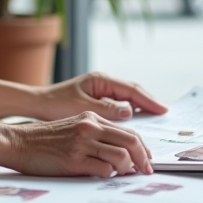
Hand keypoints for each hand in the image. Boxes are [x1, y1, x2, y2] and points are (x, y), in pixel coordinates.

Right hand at [0, 114, 153, 177]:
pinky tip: (103, 177)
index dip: (143, 148)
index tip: (147, 161)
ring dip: (127, 170)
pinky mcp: (74, 160)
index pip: (129, 131)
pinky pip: (104, 170)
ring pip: (122, 157)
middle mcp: (89, 127)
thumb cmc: (44, 140)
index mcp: (91, 118)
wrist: (17, 142)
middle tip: (146, 172)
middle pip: (132, 142)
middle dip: (144, 160)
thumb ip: (95, 135)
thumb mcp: (73, 128)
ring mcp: (82, 143)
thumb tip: (122, 154)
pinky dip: (109, 176)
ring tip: (122, 176)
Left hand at [30, 72, 168, 122]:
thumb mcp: (82, 108)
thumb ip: (106, 109)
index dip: (149, 100)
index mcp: (101, 80)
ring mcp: (100, 90)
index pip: (131, 89)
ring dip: (141, 106)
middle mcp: (103, 82)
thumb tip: (130, 111)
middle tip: (166, 114)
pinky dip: (129, 111)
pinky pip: (118, 104)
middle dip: (149, 102)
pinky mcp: (96, 99)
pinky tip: (136, 121)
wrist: (37, 104)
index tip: (164, 109)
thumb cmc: (56, 105)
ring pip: (127, 97)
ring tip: (157, 118)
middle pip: (132, 91)